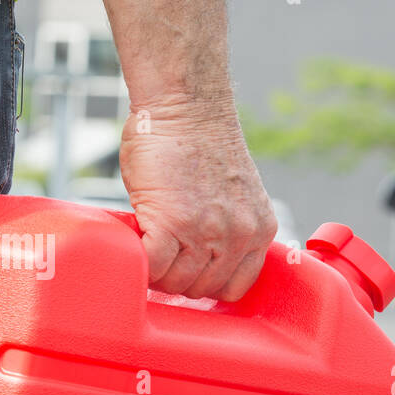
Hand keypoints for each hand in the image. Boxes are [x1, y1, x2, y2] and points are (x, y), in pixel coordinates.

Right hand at [119, 97, 276, 301]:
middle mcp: (239, 236)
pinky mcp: (172, 224)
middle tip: (159, 258)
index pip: (236, 287)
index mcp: (259, 231)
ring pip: (178, 282)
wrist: (186, 106)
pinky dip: (140, 263)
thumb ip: (225, 228)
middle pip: (203, 288)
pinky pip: (154, 266)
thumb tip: (197, 259)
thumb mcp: (234, 196)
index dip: (207, 283)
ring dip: (157, 273)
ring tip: (147, 250)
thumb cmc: (199, 144)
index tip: (188, 272)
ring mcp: (207, 232)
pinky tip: (135, 246)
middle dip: (178, 278)